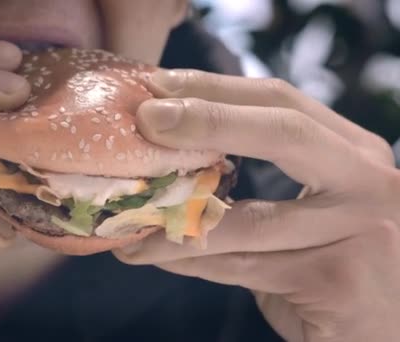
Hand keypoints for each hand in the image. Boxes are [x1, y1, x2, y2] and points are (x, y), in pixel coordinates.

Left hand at [115, 69, 399, 341]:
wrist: (387, 327)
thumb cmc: (341, 260)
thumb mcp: (319, 206)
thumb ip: (270, 179)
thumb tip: (179, 155)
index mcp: (355, 154)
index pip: (282, 102)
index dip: (216, 89)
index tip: (159, 85)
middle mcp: (368, 184)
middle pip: (283, 132)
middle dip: (207, 118)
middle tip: (146, 118)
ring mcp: (361, 234)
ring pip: (244, 220)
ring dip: (172, 219)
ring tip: (124, 220)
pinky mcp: (336, 284)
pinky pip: (239, 267)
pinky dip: (188, 259)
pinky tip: (153, 254)